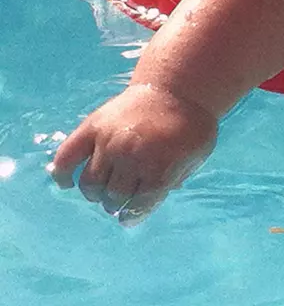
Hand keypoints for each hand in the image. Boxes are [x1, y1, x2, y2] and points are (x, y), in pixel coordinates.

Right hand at [49, 84, 216, 224]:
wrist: (176, 86)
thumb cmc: (192, 123)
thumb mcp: (199, 153)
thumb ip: (179, 178)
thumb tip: (157, 197)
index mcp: (160, 167)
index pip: (139, 205)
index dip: (133, 216)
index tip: (129, 219)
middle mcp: (131, 156)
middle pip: (113, 197)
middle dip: (117, 202)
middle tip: (122, 197)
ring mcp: (109, 141)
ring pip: (90, 184)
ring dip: (96, 193)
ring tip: (105, 188)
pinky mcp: (93, 127)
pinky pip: (67, 156)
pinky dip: (61, 174)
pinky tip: (67, 183)